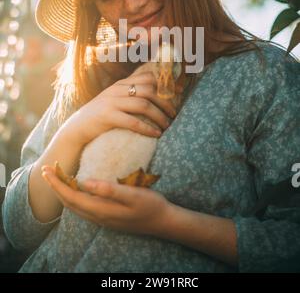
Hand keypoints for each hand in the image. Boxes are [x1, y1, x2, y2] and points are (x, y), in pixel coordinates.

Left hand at [42, 165, 170, 236]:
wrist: (163, 222)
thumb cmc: (150, 205)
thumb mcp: (132, 194)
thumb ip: (109, 189)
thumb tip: (86, 182)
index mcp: (101, 209)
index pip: (71, 196)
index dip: (57, 183)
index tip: (47, 169)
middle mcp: (98, 217)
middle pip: (68, 202)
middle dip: (55, 187)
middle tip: (47, 170)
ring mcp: (102, 220)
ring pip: (74, 207)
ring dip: (63, 192)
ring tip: (57, 178)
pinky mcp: (106, 218)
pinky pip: (82, 208)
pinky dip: (73, 197)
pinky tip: (76, 189)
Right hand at [66, 70, 178, 146]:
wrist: (77, 128)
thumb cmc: (100, 116)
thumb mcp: (114, 100)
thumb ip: (130, 95)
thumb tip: (155, 97)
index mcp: (121, 84)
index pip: (147, 77)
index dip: (165, 84)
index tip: (177, 94)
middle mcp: (117, 89)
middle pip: (149, 90)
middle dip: (165, 102)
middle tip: (174, 114)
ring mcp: (111, 102)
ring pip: (143, 104)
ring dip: (159, 116)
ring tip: (167, 126)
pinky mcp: (107, 116)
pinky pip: (133, 121)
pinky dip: (147, 128)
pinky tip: (156, 134)